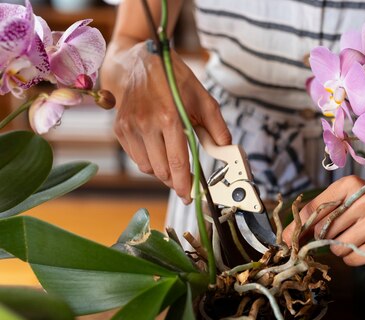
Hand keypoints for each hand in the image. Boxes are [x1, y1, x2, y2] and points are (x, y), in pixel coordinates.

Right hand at [110, 43, 230, 202]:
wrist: (140, 60)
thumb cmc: (174, 79)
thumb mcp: (203, 98)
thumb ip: (217, 127)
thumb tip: (226, 150)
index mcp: (169, 116)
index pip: (177, 162)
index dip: (184, 184)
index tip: (190, 197)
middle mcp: (145, 123)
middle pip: (161, 170)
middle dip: (176, 181)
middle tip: (186, 183)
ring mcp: (129, 126)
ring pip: (147, 167)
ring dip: (162, 172)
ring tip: (174, 163)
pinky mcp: (120, 128)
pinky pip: (136, 157)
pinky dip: (149, 161)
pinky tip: (159, 150)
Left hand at [283, 176, 364, 265]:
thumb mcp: (344, 194)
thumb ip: (316, 209)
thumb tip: (288, 236)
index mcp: (351, 185)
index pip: (315, 209)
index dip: (298, 227)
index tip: (286, 239)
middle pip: (323, 232)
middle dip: (324, 236)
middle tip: (337, 231)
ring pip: (337, 248)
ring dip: (339, 247)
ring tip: (354, 235)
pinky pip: (352, 260)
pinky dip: (351, 256)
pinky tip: (362, 244)